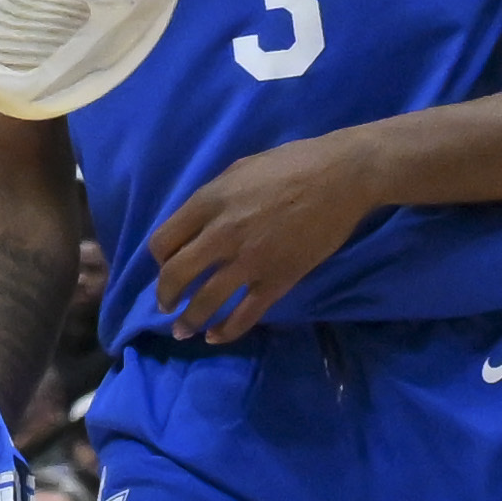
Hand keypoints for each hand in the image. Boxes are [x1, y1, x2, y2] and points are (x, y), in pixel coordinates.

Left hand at [142, 131, 389, 341]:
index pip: (163, 241)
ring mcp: (250, 261)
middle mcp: (223, 234)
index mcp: (211, 201)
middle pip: (176, 275)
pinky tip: (215, 337)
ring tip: (182, 330)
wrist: (342, 176)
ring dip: (187, 321)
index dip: (159, 259)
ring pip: (205, 302)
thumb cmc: (292, 163)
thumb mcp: (241, 168)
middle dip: (165, 295)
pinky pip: (243, 316)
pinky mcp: (277, 281)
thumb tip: (196, 223)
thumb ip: (214, 196)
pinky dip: (225, 332)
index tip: (166, 266)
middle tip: (166, 304)